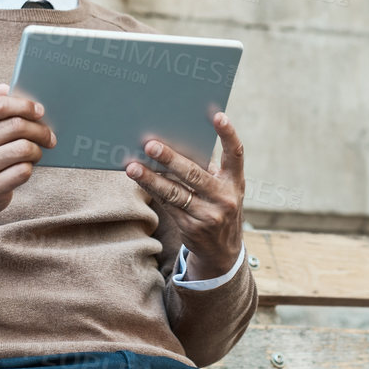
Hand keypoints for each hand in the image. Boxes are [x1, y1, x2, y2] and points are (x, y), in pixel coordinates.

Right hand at [0, 83, 54, 250]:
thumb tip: (4, 87)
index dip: (24, 105)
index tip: (40, 111)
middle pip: (16, 126)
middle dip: (39, 130)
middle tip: (50, 136)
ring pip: (23, 149)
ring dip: (37, 150)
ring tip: (37, 153)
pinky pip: (23, 171)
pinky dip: (30, 168)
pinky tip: (26, 168)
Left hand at [125, 111, 244, 280]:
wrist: (223, 253)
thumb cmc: (218, 206)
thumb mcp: (223, 189)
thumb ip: (208, 170)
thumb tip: (175, 143)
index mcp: (235, 181)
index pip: (236, 154)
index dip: (228, 134)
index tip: (218, 115)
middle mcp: (225, 198)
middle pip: (194, 174)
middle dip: (170, 159)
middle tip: (150, 144)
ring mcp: (208, 215)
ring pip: (175, 192)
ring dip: (151, 178)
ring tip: (132, 167)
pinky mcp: (191, 228)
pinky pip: (168, 205)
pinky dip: (152, 190)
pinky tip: (139, 179)